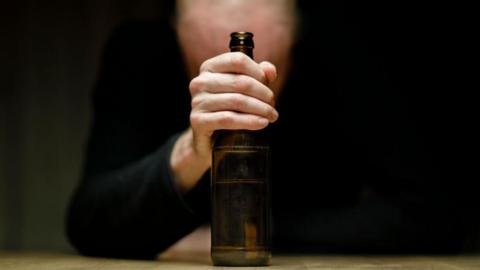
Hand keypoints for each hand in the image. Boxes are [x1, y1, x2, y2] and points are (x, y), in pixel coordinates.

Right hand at [171, 52, 277, 191]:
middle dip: (263, 94)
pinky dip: (249, 121)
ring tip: (271, 116)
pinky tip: (262, 123)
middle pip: (241, 82)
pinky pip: (228, 119)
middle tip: (273, 105)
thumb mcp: (244, 89)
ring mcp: (197, 102)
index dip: (258, 72)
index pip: (238, 60)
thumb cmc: (229, 109)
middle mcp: (200, 82)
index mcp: (209, 68)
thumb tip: (269, 70)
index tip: (268, 85)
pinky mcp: (198, 121)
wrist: (209, 139)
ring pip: (237, 100)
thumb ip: (258, 75)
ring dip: (260, 109)